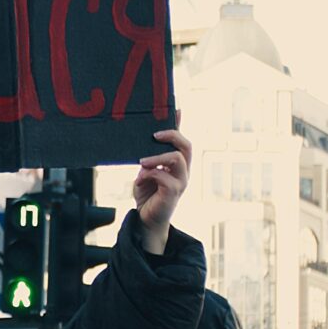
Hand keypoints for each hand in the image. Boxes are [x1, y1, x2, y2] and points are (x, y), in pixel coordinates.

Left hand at [132, 125, 190, 254]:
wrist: (146, 219)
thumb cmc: (147, 194)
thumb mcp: (147, 170)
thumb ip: (150, 156)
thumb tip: (150, 137)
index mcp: (179, 164)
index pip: (183, 140)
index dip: (180, 124)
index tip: (175, 109)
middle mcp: (184, 171)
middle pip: (187, 146)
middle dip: (172, 135)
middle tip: (154, 135)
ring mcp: (181, 182)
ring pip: (177, 159)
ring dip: (157, 157)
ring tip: (142, 162)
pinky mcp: (174, 193)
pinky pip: (164, 176)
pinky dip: (150, 174)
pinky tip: (140, 180)